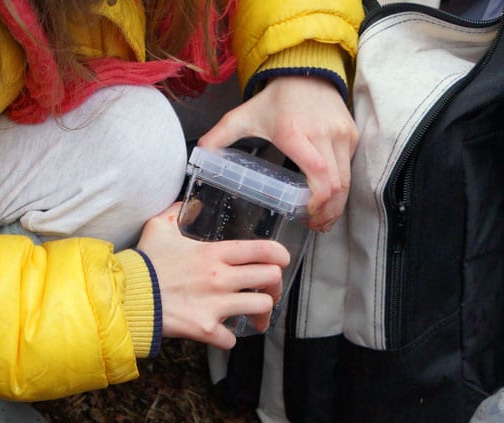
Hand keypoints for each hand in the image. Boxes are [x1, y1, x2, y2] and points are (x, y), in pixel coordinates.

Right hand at [138, 204, 289, 349]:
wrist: (126, 297)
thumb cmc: (143, 264)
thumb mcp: (158, 227)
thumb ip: (177, 211)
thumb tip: (189, 203)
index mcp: (215, 254)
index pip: (264, 250)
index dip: (280, 255)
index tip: (281, 261)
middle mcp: (221, 279)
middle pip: (270, 278)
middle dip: (275, 285)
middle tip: (268, 290)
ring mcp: (215, 306)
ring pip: (261, 308)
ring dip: (261, 314)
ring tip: (255, 317)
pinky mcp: (205, 329)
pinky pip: (231, 339)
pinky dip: (228, 339)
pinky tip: (222, 334)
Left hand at [198, 76, 357, 231]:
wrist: (305, 70)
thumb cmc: (274, 100)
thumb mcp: (242, 116)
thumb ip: (219, 136)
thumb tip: (198, 156)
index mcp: (295, 134)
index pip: (318, 173)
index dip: (317, 200)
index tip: (306, 215)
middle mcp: (323, 134)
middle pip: (336, 185)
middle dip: (327, 211)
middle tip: (314, 226)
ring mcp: (340, 134)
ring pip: (347, 181)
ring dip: (337, 205)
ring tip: (322, 220)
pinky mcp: (350, 135)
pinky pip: (349, 169)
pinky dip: (341, 189)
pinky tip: (329, 201)